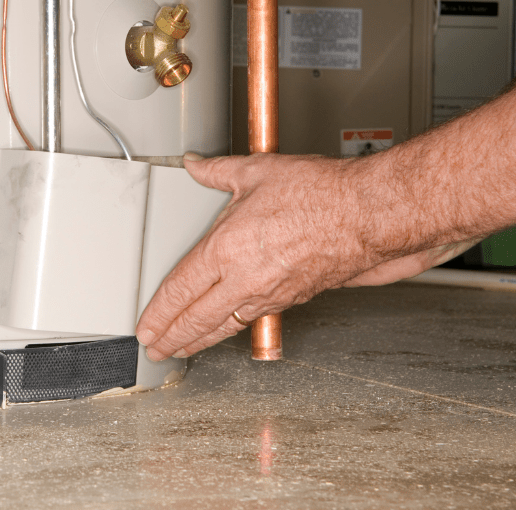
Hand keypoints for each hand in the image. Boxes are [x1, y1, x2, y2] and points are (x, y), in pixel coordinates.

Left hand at [136, 152, 461, 361]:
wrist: (370, 216)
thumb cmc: (321, 194)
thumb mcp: (257, 171)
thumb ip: (218, 171)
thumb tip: (195, 165)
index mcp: (226, 248)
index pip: (179, 290)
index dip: (158, 313)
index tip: (146, 326)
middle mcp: (244, 278)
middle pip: (197, 318)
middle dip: (172, 338)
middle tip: (156, 350)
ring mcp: (270, 293)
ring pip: (224, 325)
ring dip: (199, 340)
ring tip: (183, 348)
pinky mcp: (293, 298)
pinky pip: (252, 319)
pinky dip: (232, 328)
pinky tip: (228, 328)